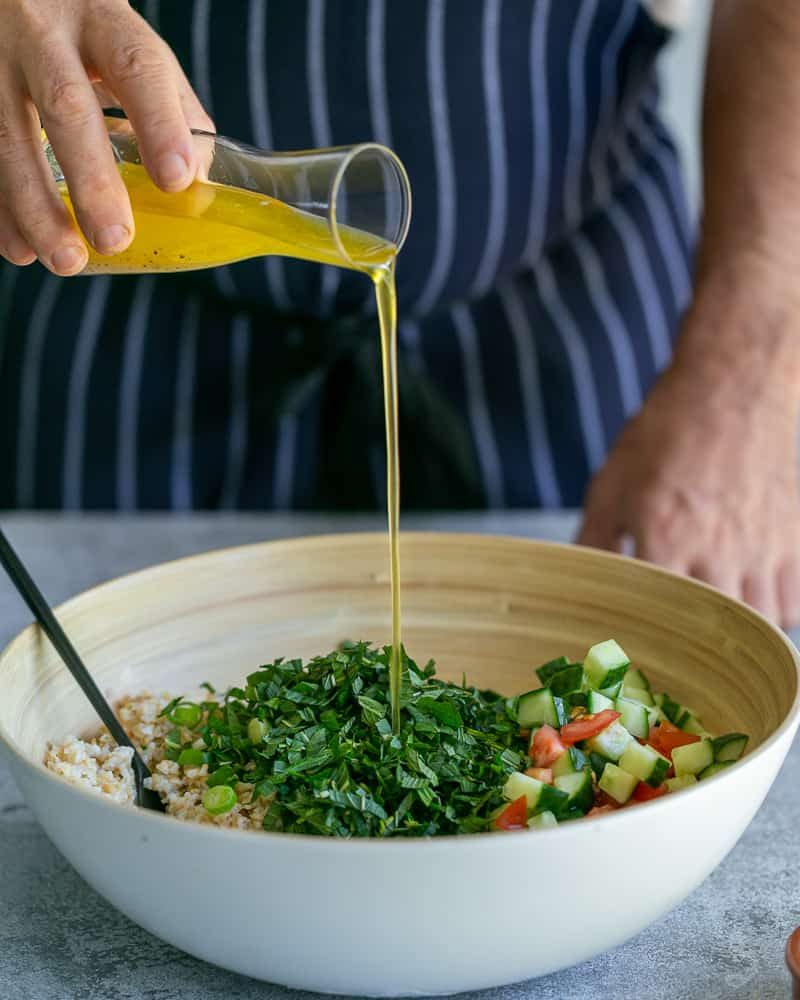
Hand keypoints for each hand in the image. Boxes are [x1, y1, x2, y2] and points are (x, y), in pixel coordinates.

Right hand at [0, 0, 212, 274]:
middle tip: (114, 238)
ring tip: (65, 259)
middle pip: (65, 103)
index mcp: (101, 17)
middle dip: (91, 179)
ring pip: (6, 134)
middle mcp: (41, 29)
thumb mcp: (130, 48)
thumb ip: (171, 109)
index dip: (157, 122)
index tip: (176, 180)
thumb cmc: (86, 34)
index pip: (135, 65)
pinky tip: (18, 247)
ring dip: (34, 206)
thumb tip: (197, 182)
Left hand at [578, 277, 799, 627]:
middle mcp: (716, 553)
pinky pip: (792, 603)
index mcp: (664, 540)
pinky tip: (752, 604)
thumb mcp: (611, 482)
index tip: (634, 648)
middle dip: (692, 644)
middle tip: (676, 648)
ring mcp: (761, 550)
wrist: (731, 390)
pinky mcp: (793, 540)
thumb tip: (575, 576)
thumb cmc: (666, 433)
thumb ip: (592, 537)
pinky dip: (774, 613)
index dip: (644, 638)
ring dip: (736, 633)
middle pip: (711, 632)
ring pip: (759, 624)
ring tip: (713, 628)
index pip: (654, 615)